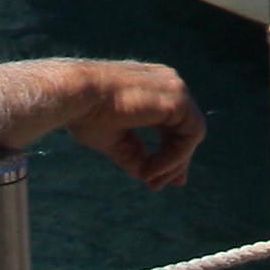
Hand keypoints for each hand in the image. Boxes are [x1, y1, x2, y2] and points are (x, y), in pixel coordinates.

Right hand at [66, 64, 205, 190]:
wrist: (77, 95)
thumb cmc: (87, 113)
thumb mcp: (113, 138)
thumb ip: (134, 153)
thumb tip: (147, 174)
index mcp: (151, 88)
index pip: (172, 122)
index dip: (170, 151)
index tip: (156, 178)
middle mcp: (167, 84)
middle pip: (185, 128)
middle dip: (176, 161)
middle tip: (158, 186)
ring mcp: (175, 89)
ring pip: (191, 133)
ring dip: (173, 163)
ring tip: (149, 179)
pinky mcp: (178, 99)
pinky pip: (191, 135)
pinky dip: (175, 157)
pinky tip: (151, 169)